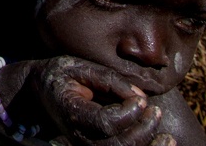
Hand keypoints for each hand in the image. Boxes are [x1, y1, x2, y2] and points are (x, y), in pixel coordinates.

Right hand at [0, 57, 175, 145]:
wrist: (38, 93)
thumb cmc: (61, 75)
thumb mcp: (78, 67)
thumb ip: (108, 79)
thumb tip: (141, 96)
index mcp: (71, 112)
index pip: (105, 123)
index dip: (128, 114)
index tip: (141, 100)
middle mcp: (78, 135)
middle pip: (117, 145)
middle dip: (143, 131)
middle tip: (156, 112)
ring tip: (167, 136)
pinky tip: (159, 143)